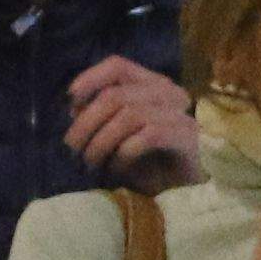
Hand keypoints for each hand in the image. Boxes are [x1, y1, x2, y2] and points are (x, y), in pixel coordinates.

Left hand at [64, 57, 201, 186]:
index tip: (70, 100)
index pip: (118, 66)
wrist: (190, 193)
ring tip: (91, 162)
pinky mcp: (189, 138)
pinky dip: (126, 152)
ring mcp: (181, 114)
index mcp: (152, 85)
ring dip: (102, 140)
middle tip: (73, 148)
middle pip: (116, 94)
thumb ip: (101, 119)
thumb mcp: (119, 138)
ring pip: (129, 114)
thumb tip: (75, 107)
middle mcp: (168, 93)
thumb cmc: (153, 164)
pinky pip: (149, 135)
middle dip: (87, 122)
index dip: (90, 78)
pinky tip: (118, 169)